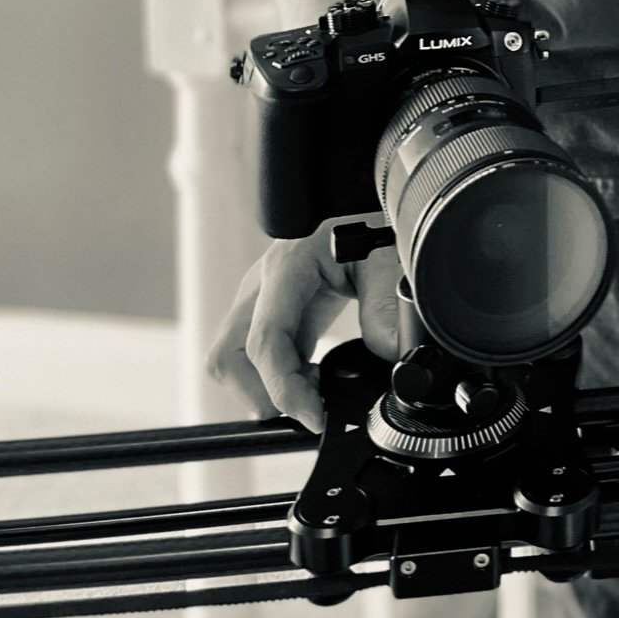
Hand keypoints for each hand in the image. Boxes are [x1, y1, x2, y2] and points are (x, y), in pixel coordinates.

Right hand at [206, 215, 401, 433]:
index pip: (264, 341)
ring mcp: (259, 300)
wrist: (358, 200)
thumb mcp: (385, 257)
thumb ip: (386, 307)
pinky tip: (311, 379)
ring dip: (265, 388)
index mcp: (286, 269)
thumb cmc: (367, 218)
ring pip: (231, 361)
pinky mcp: (268, 312)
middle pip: (228, 358)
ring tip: (312, 391)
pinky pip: (254, 357)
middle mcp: (262, 285)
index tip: (314, 416)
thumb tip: (390, 356)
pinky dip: (276, 378)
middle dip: (262, 394)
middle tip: (310, 405)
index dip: (283, 389)